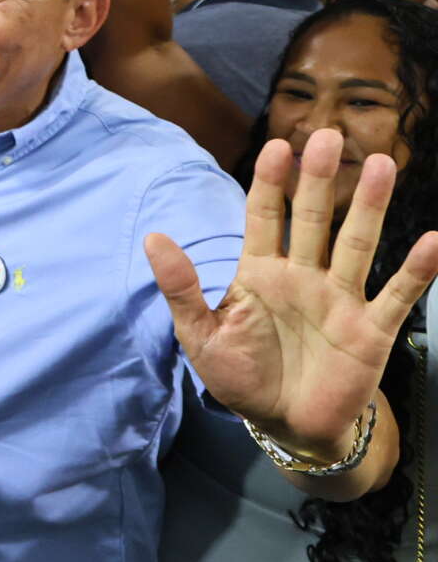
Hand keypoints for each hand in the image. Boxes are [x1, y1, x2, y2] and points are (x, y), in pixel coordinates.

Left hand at [148, 129, 437, 459]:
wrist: (285, 425)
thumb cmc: (241, 377)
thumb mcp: (201, 335)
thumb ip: (183, 288)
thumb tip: (152, 237)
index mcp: (260, 271)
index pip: (264, 216)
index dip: (270, 183)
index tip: (279, 146)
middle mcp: (303, 275)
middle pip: (312, 218)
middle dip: (319, 179)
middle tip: (329, 136)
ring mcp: (339, 299)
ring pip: (357, 243)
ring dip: (369, 206)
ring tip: (382, 164)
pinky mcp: (370, 330)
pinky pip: (396, 295)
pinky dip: (417, 271)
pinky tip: (433, 242)